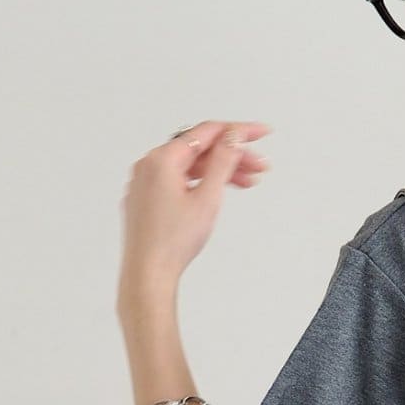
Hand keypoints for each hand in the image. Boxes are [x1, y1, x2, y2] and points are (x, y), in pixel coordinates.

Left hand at [118, 118, 272, 291]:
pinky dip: (199, 182)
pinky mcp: (145, 198)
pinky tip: (216, 191)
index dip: (238, 131)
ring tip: (246, 182)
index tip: (260, 133)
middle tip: (259, 166)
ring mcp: (144, 182)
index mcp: (161, 159)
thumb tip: (232, 136)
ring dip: (218, 171)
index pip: (206, 132)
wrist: (148, 274)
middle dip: (231, 156)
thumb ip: (222, 162)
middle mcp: (148, 165)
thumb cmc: (173, 242)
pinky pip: (176, 179)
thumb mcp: (207, 197)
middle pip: (198, 150)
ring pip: (188, 166)